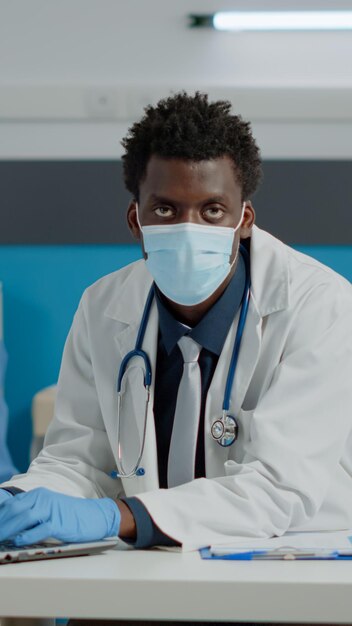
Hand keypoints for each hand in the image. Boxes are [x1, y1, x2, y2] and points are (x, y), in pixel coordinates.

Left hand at [0, 487, 120, 545]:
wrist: (96, 515)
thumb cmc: (71, 515)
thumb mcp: (48, 509)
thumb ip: (30, 514)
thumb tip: (9, 526)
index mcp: (38, 495)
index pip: (11, 504)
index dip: (0, 515)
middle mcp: (43, 499)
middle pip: (14, 510)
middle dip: (1, 523)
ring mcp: (52, 509)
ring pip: (24, 517)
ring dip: (8, 529)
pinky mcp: (60, 522)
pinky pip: (40, 528)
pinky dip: (27, 535)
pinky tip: (18, 541)